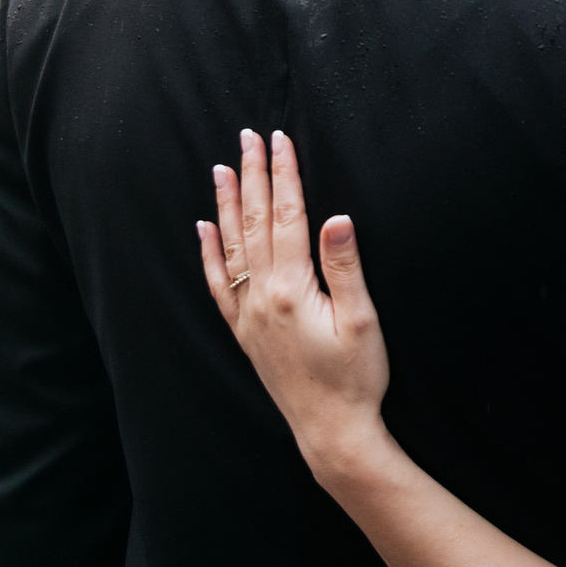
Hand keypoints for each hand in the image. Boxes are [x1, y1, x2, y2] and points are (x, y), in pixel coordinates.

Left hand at [198, 129, 391, 479]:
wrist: (330, 430)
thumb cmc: (355, 378)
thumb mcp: (362, 322)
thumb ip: (345, 268)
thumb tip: (336, 218)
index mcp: (293, 289)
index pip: (288, 216)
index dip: (284, 174)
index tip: (280, 139)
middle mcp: (262, 297)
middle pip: (256, 222)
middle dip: (253, 175)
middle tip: (248, 136)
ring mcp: (248, 314)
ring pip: (231, 246)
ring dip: (228, 204)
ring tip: (222, 168)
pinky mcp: (244, 331)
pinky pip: (218, 284)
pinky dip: (208, 253)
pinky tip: (203, 228)